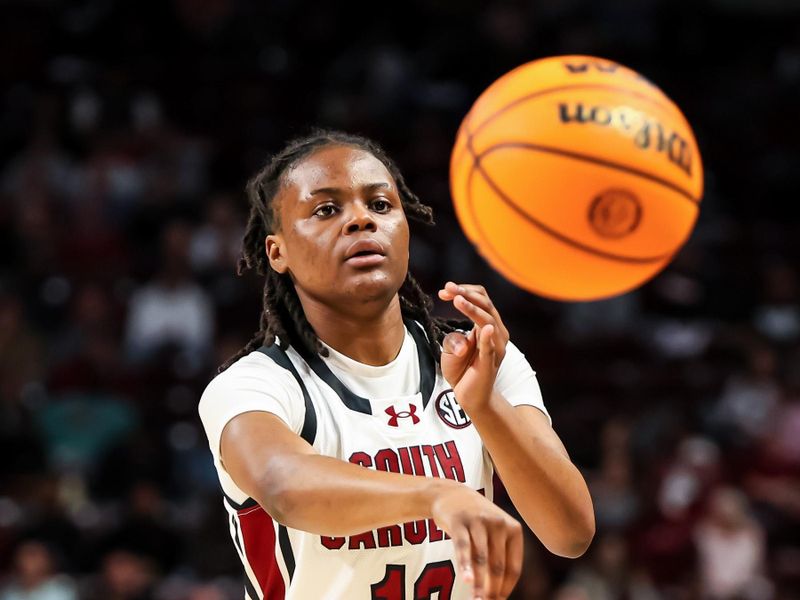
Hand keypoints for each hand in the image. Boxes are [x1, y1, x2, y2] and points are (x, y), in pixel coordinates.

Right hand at [429, 480, 522, 599]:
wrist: (451, 494)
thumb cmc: (476, 521)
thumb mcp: (494, 533)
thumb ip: (500, 557)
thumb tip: (500, 593)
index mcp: (513, 529)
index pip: (513, 568)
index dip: (506, 589)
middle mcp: (499, 524)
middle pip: (498, 566)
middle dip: (492, 590)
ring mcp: (479, 521)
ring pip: (482, 559)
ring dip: (479, 583)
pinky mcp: (459, 521)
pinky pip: (463, 548)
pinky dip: (465, 566)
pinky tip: (467, 581)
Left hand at [437, 282, 509, 412]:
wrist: (468, 395)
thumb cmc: (461, 369)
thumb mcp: (450, 347)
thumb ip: (453, 336)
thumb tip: (461, 335)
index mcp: (488, 325)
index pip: (482, 299)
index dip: (465, 291)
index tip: (444, 290)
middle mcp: (496, 333)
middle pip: (486, 305)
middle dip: (466, 294)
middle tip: (448, 288)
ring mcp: (495, 347)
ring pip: (488, 321)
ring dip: (472, 308)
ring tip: (456, 299)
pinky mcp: (490, 362)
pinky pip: (490, 347)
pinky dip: (487, 337)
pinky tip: (483, 328)